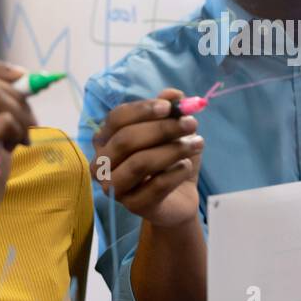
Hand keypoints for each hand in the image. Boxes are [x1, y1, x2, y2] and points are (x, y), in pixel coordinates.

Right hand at [91, 87, 203, 227]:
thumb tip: (173, 94)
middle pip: (126, 140)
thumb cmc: (169, 160)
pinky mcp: (133, 206)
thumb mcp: (172, 131)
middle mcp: (102, 164)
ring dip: (172, 150)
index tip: (169, 106)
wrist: (179, 197)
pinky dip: (176, 173)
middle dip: (162, 129)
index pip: (116, 118)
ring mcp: (114, 187)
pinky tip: (187, 167)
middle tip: (192, 123)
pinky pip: (156, 186)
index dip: (142, 110)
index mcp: (105, 140)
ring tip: (198, 144)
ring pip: (139, 163)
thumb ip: (169, 111)